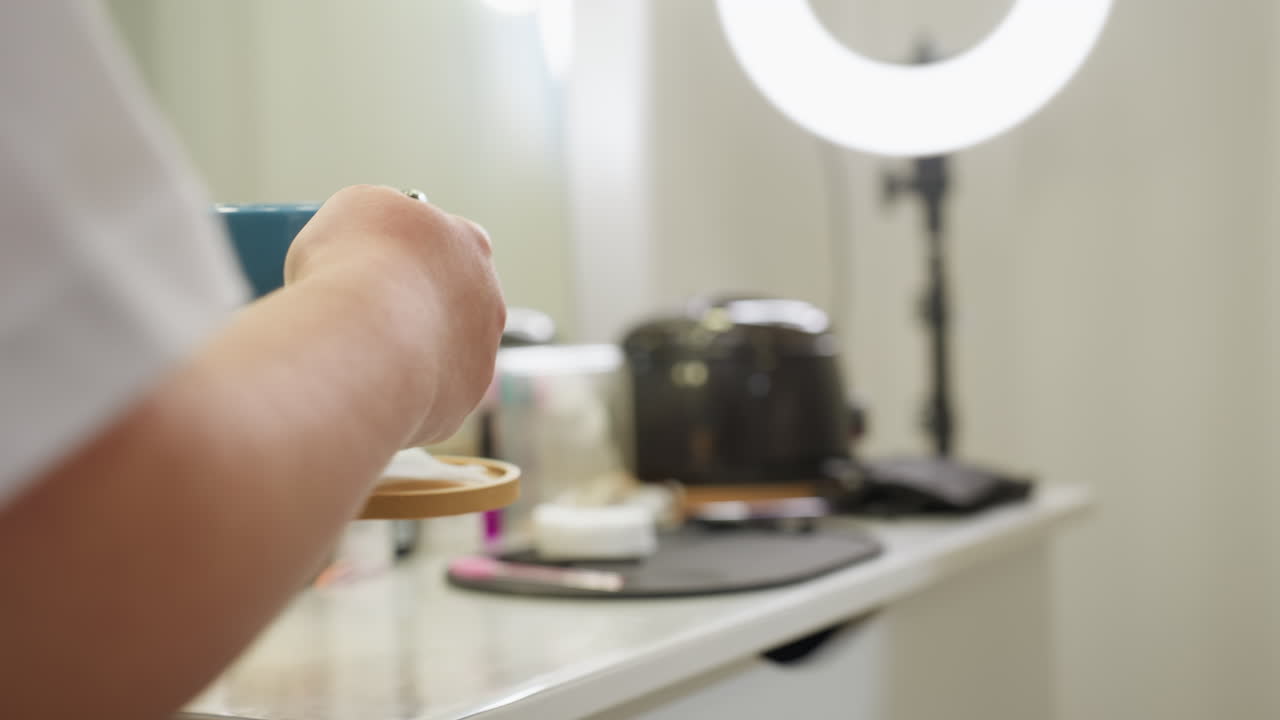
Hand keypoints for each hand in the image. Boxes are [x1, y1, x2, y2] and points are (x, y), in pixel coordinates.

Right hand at [284, 185, 504, 444]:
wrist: (361, 339)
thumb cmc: (350, 266)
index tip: (373, 265)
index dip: (406, 255)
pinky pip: (432, 394)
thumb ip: (375, 216)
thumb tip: (372, 237)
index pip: (444, 243)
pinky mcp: (465, 397)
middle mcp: (489, 296)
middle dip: (415, 307)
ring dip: (412, 352)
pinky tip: (369, 387)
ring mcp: (482, 350)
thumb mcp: (352, 208)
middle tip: (366, 315)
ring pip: (445, 351)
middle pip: (452, 300)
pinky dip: (404, 392)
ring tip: (362, 355)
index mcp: (468, 242)